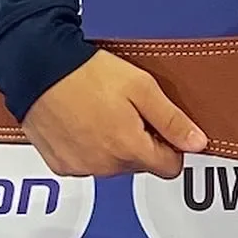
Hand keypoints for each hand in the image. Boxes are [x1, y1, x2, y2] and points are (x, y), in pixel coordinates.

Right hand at [21, 50, 206, 178]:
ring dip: (118, 145)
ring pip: (115, 165)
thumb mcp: (142, 88)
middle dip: (144, 142)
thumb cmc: (89, 75)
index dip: (173, 145)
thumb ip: (172, 120)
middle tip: (133, 111)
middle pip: (142, 165)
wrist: (40, 70)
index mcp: (128, 148)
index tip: (164, 126)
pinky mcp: (61, 165)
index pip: (170, 168)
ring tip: (108, 112)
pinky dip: (93, 148)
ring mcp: (80, 167)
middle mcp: (104, 165)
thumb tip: (197, 143)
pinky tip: (88, 121)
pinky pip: (89, 163)